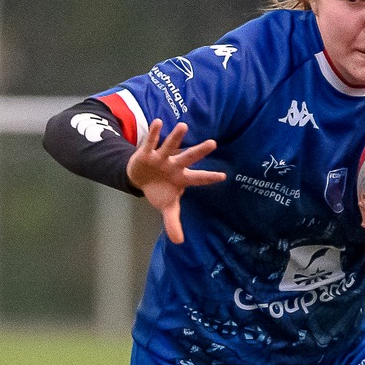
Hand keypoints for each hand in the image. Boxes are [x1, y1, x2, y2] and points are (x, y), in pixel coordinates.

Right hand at [125, 119, 225, 243]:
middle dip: (200, 151)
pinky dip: (155, 133)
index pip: (199, 178)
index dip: (209, 177)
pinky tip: (159, 122)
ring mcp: (162, 157)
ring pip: (171, 146)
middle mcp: (175, 165)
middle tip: (213, 143)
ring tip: (183, 126)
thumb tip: (179, 242)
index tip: (224, 176)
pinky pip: (152, 142)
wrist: (140, 177)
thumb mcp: (167, 206)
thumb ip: (173, 222)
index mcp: (182, 178)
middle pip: (189, 157)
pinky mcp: (148, 152)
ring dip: (176, 137)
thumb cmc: (159, 189)